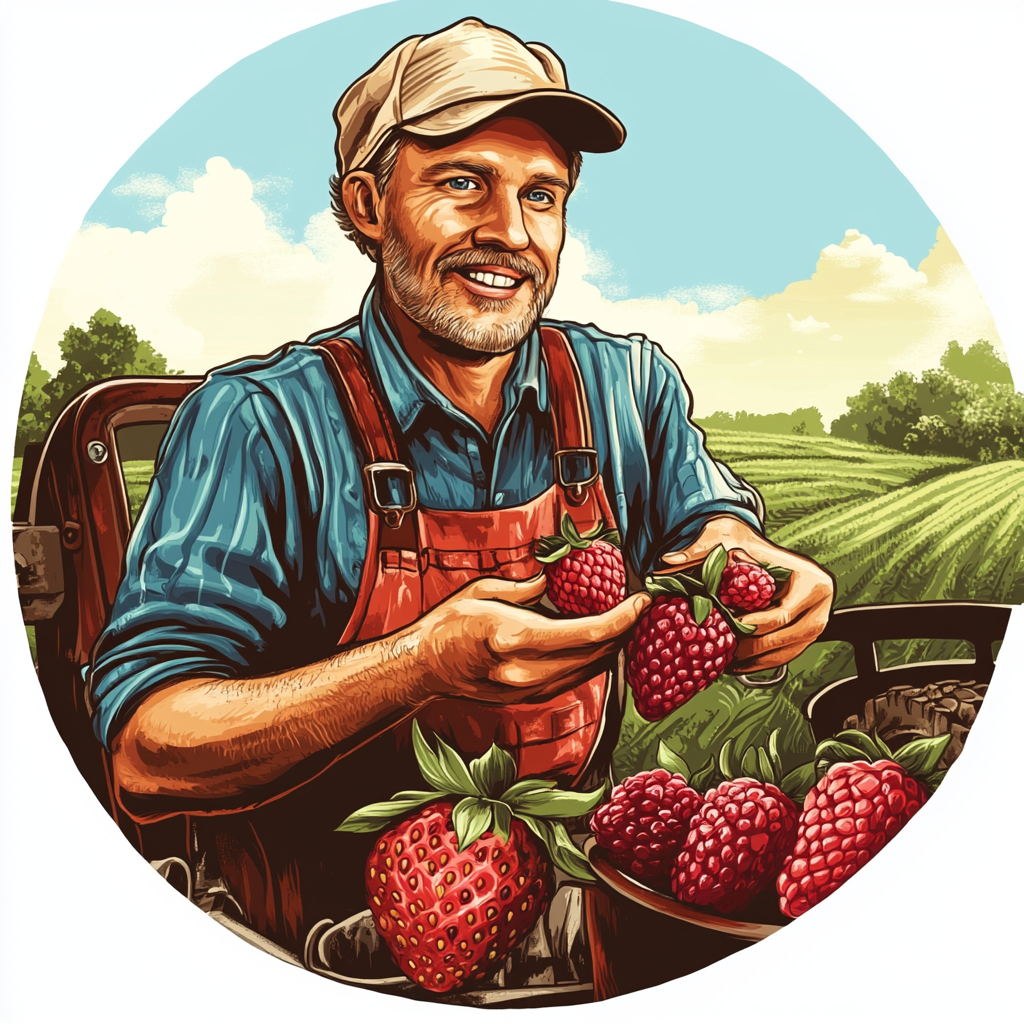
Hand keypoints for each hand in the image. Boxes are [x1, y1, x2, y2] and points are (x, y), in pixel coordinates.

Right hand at [408, 574, 650, 705]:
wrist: (423, 668)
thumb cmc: (447, 625)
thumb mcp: (484, 591)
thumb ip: (526, 588)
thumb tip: (554, 580)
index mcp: (516, 638)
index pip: (588, 632)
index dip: (622, 618)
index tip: (641, 601)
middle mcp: (528, 670)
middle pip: (596, 654)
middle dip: (624, 631)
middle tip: (638, 607)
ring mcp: (529, 690)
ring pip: (589, 670)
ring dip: (610, 647)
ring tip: (623, 622)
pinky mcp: (528, 698)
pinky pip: (573, 678)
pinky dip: (590, 659)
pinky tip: (596, 643)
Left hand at [661, 516, 834, 670]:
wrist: (757, 548)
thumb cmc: (744, 543)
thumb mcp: (725, 539)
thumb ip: (700, 550)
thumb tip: (669, 560)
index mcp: (809, 579)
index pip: (783, 613)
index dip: (754, 626)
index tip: (728, 629)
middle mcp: (820, 601)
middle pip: (785, 637)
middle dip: (752, 648)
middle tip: (723, 651)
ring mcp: (816, 620)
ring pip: (786, 652)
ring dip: (756, 660)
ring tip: (726, 662)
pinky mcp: (806, 633)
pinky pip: (785, 654)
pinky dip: (761, 662)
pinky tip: (736, 664)